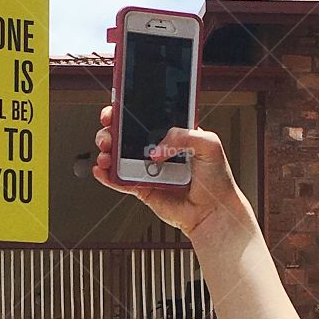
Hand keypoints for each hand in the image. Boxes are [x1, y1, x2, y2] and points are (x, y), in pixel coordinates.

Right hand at [91, 105, 244, 238]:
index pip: (147, 115)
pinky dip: (107, 176)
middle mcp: (158, 149)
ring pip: (119, 156)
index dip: (130, 109)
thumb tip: (156, 147)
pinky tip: (101, 170)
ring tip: (106, 152)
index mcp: (173, 133)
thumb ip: (183, 135)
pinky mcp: (142, 188)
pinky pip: (120, 180)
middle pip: (126, 133)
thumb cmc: (217, 179)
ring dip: (107, 150)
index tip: (118, 105)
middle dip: (112, 127)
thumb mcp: (209, 144)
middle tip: (109, 128)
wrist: (214, 212)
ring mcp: (148, 169)